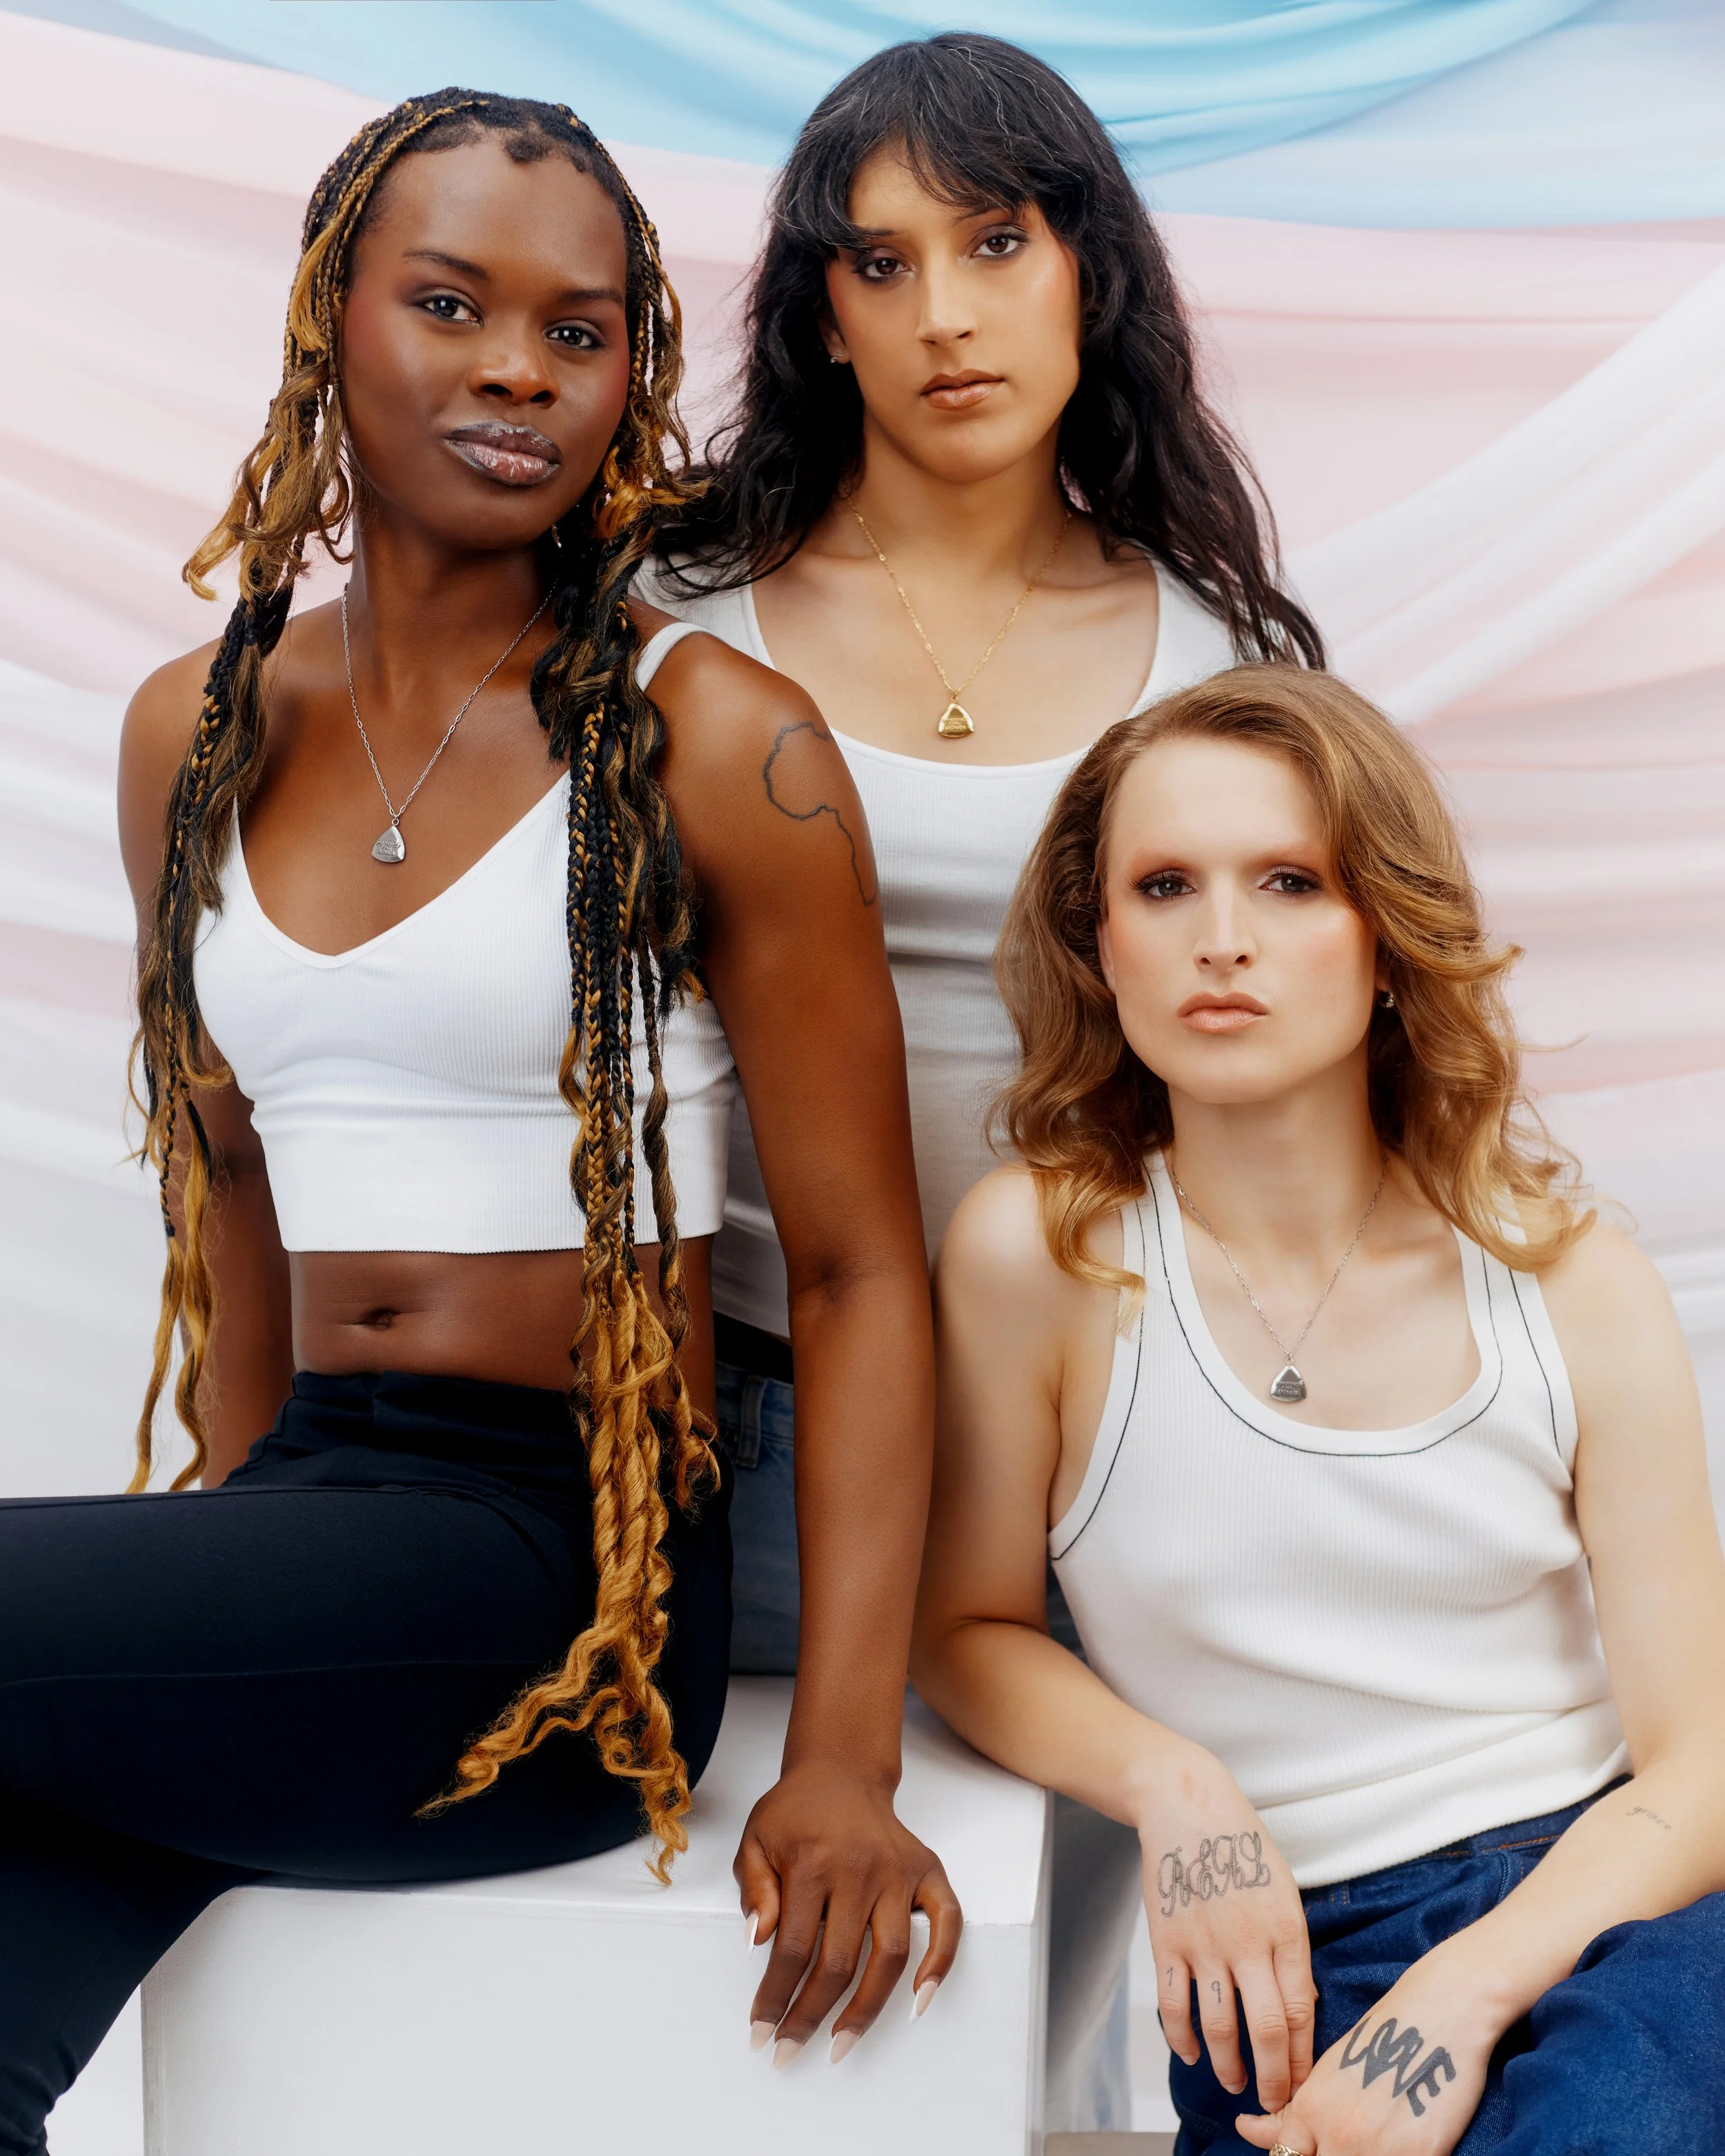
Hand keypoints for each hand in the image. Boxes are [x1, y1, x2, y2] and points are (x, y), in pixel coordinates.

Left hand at [734, 1758, 961, 2063]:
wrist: (840, 1771)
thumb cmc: (794, 1812)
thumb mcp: (755, 1840)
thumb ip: (753, 1889)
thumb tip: (758, 1941)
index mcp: (811, 1862)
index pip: (792, 1948)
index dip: (775, 1997)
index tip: (761, 2030)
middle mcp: (860, 1869)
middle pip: (839, 1963)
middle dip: (810, 2016)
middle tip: (790, 2050)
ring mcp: (898, 1871)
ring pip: (890, 1956)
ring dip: (866, 2010)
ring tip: (842, 2043)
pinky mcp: (927, 1871)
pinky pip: (947, 1922)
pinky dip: (940, 1963)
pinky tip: (919, 2001)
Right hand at [1137, 1748, 1315, 2111]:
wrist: (1187, 1805)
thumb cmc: (1241, 1845)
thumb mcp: (1284, 1889)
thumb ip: (1292, 1946)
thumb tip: (1303, 2005)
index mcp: (1286, 1929)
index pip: (1302, 2011)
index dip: (1304, 2058)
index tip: (1306, 2085)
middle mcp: (1248, 1942)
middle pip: (1268, 2030)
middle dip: (1275, 2079)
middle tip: (1277, 2105)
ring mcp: (1204, 1943)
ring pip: (1221, 2027)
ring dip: (1229, 2067)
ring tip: (1235, 2084)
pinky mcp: (1167, 1941)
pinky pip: (1175, 2005)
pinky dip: (1183, 2038)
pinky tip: (1191, 2053)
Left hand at [1236, 1952, 1494, 2155]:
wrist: (1437, 2013)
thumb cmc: (1380, 2040)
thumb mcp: (1327, 2074)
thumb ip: (1289, 2113)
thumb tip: (1245, 2129)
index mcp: (1310, 2111)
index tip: (1311, 2149)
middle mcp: (1338, 2134)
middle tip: (1350, 2139)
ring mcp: (1378, 2149)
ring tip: (1378, 2139)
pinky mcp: (1420, 2155)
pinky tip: (1405, 2146)